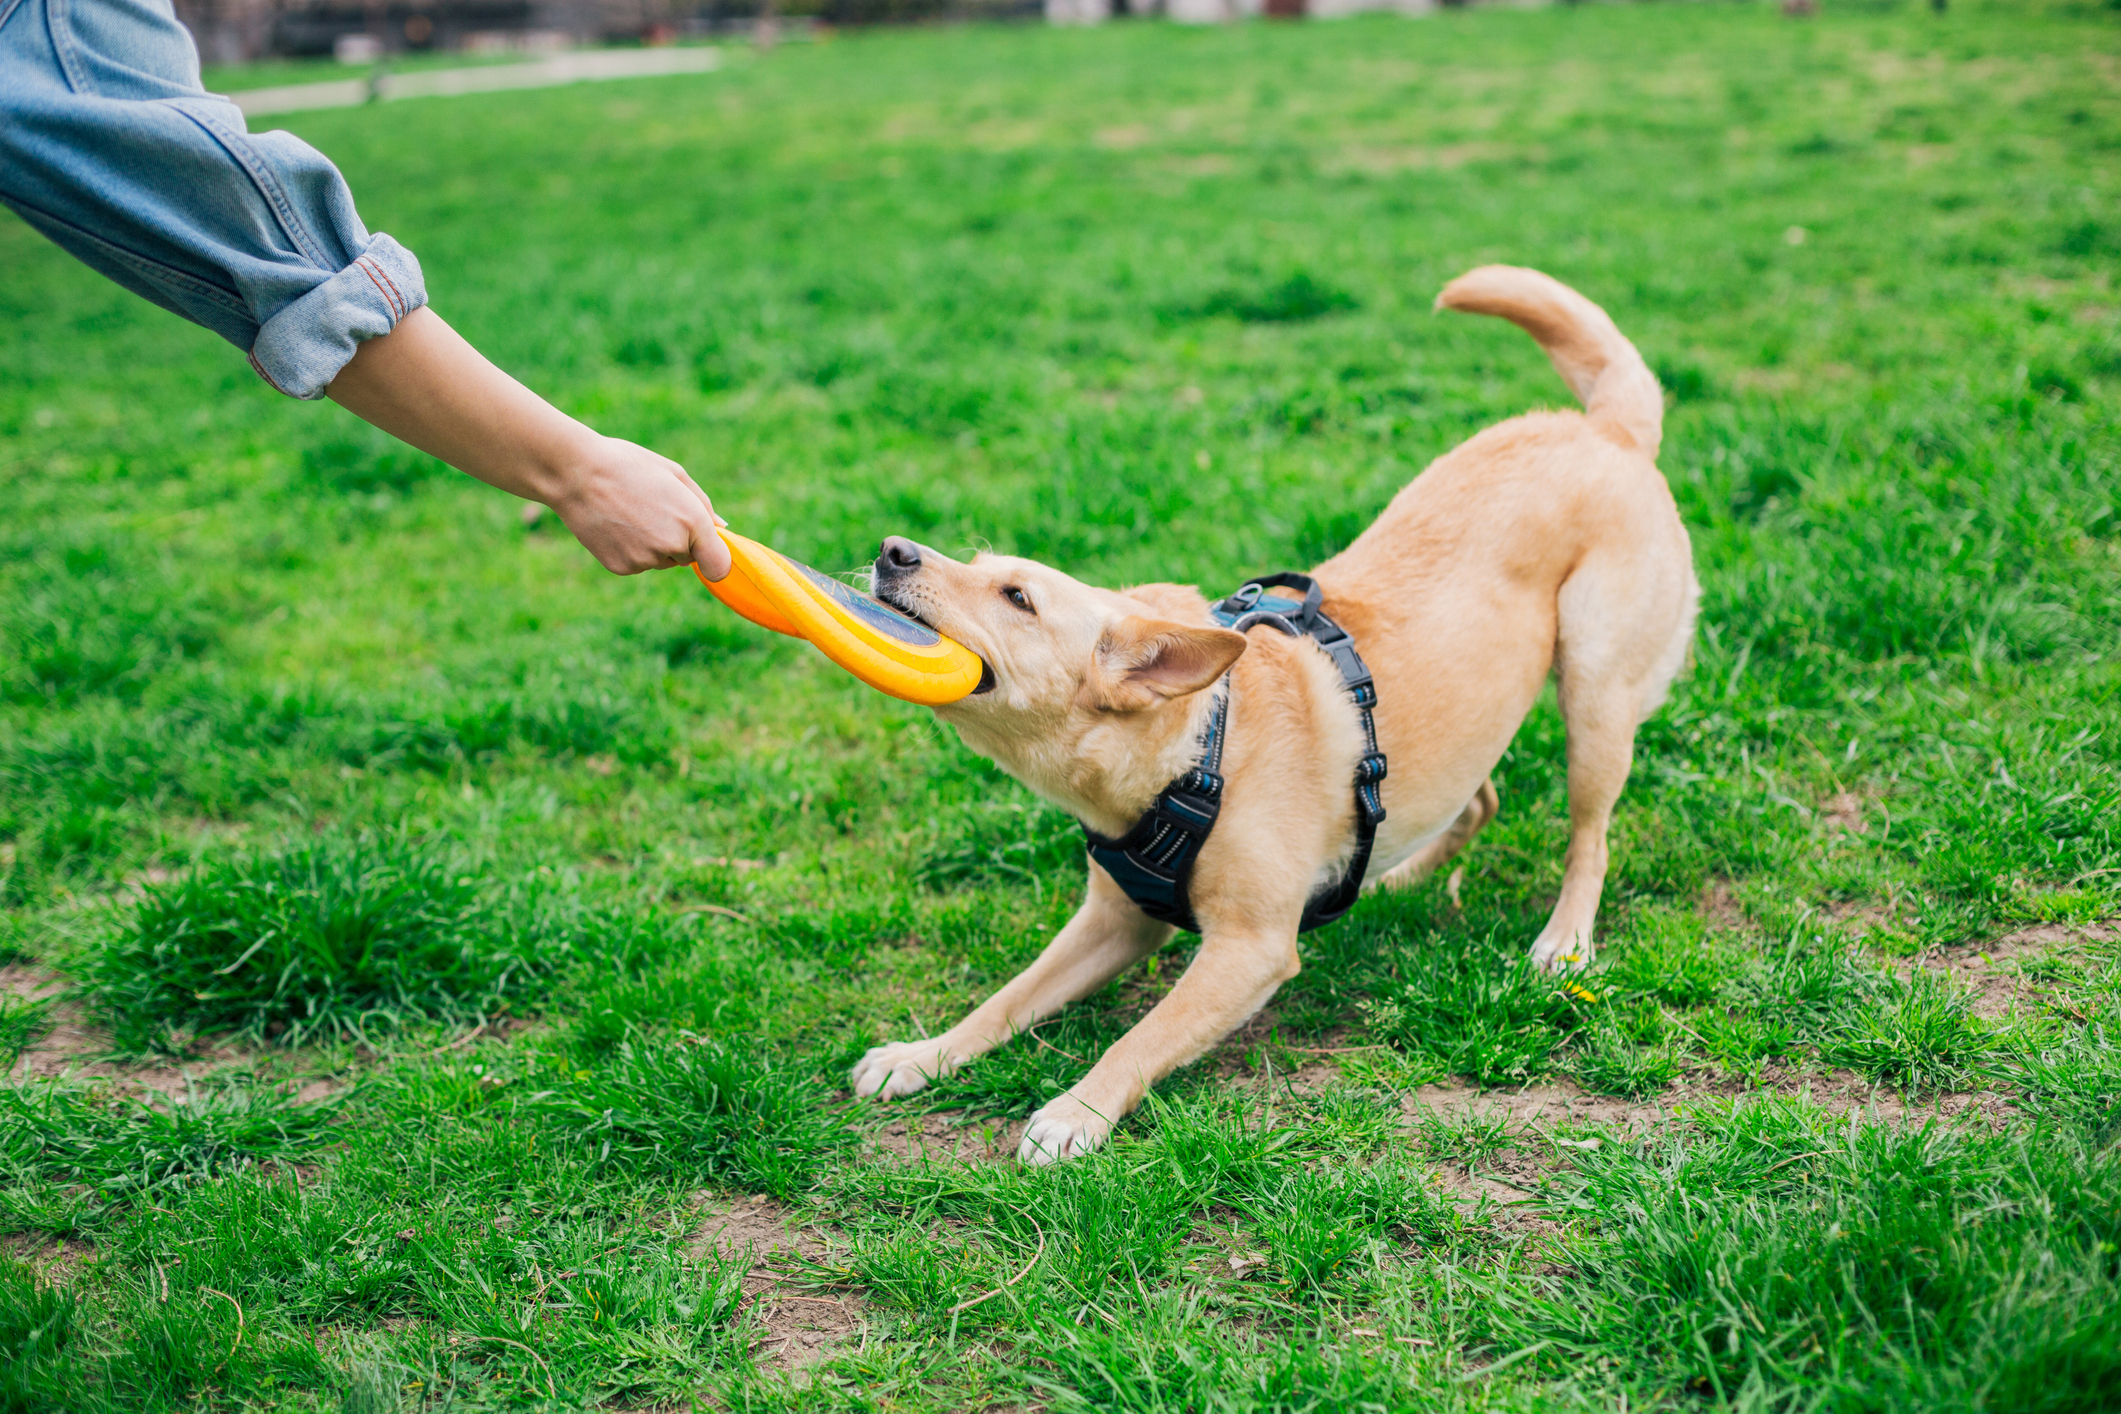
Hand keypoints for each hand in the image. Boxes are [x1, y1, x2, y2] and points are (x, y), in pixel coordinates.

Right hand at [549, 437, 730, 578]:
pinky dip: (631, 549)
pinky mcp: (622, 567)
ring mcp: (645, 560)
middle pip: (688, 558)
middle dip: (679, 540)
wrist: (576, 473)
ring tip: (630, 513)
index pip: (718, 565)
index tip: (705, 549)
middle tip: (652, 510)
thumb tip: (722, 528)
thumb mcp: (673, 473)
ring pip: (661, 560)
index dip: (714, 557)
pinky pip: (637, 564)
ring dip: (654, 544)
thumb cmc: (628, 466)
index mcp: (693, 521)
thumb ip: (703, 504)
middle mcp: (672, 545)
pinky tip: (616, 525)